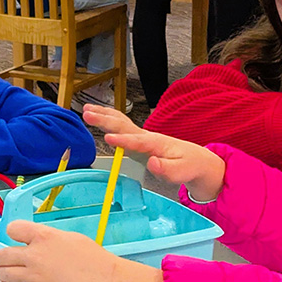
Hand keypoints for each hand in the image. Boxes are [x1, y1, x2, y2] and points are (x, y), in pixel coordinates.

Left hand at [0, 220, 161, 281]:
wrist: (102, 280)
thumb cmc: (92, 258)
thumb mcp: (68, 236)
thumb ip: (46, 237)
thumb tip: (33, 241)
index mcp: (44, 236)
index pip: (13, 228)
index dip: (12, 231)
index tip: (13, 236)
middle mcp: (34, 256)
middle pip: (1, 255)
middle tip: (1, 257)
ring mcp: (33, 277)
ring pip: (2, 274)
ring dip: (1, 272)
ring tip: (4, 271)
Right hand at [83, 104, 224, 201]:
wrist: (195, 160)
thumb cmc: (188, 166)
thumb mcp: (181, 172)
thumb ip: (167, 169)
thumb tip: (152, 163)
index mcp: (157, 144)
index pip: (138, 141)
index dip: (124, 140)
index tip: (108, 138)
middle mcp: (147, 136)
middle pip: (124, 126)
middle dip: (105, 120)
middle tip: (87, 114)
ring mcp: (141, 136)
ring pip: (120, 122)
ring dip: (103, 115)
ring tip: (85, 109)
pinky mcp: (137, 139)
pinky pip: (120, 126)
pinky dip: (107, 119)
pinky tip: (95, 115)